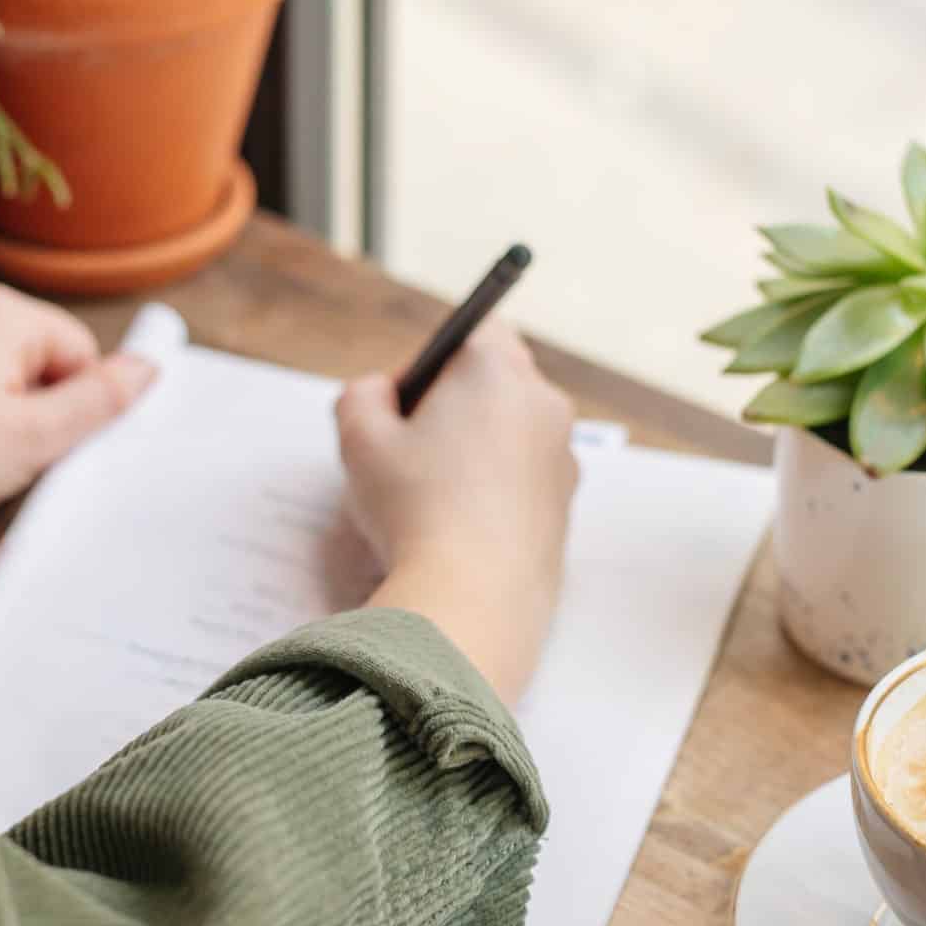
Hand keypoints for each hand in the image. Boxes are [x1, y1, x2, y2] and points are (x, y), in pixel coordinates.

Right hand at [337, 320, 577, 701]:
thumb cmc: (415, 508)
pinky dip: (494, 492)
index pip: (479, 327)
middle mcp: (543, 404)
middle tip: (408, 450)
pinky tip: (456, 528)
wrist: (474, 598)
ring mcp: (563, 457)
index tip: (406, 400)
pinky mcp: (566, 507)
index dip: (436, 356)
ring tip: (428, 497)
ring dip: (474, 451)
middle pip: (496, 382)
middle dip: (452, 406)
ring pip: (510, 434)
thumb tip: (380, 394)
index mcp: (497, 371)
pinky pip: (524, 480)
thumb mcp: (359, 439)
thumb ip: (360, 395)